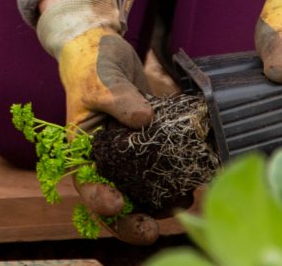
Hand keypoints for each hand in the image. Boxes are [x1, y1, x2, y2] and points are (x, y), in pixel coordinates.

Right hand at [35, 0, 163, 244]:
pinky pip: (164, 173)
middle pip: (116, 203)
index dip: (99, 199)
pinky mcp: (152, 149)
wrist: (107, 50)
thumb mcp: (101, 80)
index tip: (115, 202)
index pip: (86, 184)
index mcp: (84, 150)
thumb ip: (119, 98)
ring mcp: (130, 158)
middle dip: (131, 221)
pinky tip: (197, 183)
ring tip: (185, 205)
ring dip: (161, 207)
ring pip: (143, 194)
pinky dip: (179, 182)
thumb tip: (144, 118)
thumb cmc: (93, 65)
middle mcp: (106, 161)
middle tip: (150, 231)